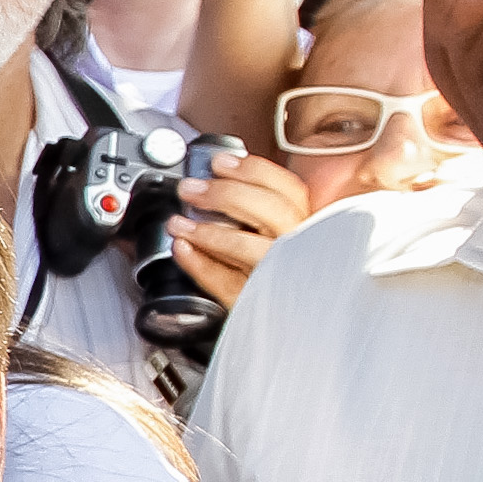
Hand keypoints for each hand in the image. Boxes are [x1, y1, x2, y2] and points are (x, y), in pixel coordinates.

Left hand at [164, 150, 311, 303]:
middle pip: (273, 212)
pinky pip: (226, 282)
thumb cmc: (271, 266)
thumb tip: (214, 179)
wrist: (284, 319)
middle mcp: (298, 247)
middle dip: (227, 195)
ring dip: (209, 231)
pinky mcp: (254, 302)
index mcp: (304, 223)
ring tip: (178, 223)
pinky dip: (201, 265)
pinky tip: (182, 249)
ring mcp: (279, 276)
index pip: (288, 188)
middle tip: (191, 189)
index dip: (253, 171)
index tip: (220, 162)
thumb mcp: (271, 232)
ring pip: (250, 248)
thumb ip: (253, 206)